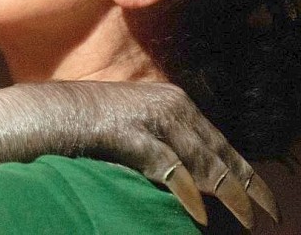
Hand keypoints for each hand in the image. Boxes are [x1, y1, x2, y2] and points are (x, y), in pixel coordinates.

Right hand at [68, 81, 278, 227]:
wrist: (54, 112)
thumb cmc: (94, 123)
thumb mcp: (142, 125)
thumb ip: (169, 142)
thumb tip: (198, 177)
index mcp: (175, 102)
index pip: (222, 143)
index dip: (247, 172)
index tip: (267, 200)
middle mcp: (171, 107)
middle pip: (221, 153)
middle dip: (249, 186)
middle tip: (269, 215)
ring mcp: (153, 120)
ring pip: (203, 162)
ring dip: (229, 194)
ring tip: (248, 220)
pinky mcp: (133, 135)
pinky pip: (169, 167)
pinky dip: (188, 192)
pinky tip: (200, 213)